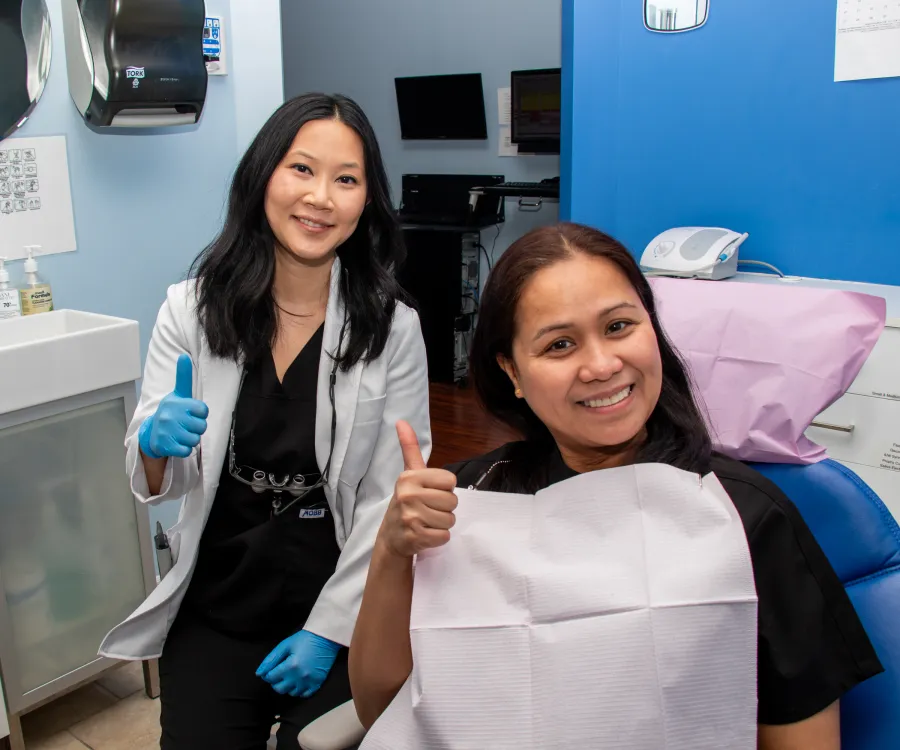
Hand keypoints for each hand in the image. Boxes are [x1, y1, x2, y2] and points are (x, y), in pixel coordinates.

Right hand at [138, 354, 208, 458]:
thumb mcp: (178, 394)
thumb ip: (183, 376)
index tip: (192, 413)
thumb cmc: (171, 411)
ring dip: (191, 438)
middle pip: (201, 426)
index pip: (203, 410)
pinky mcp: (166, 445)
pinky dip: (185, 449)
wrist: (152, 432)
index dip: (201, 414)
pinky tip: (178, 442)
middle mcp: (170, 416)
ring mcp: (167, 431)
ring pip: (195, 439)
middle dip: (197, 427)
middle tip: (187, 425)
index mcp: (176, 402)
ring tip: (182, 433)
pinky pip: (186, 450)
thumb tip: (183, 356)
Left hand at [256, 630, 340, 697]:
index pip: (271, 678)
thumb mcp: (285, 645)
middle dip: (275, 682)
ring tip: (289, 676)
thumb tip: (259, 674)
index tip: (271, 669)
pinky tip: (299, 682)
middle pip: (279, 689)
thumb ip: (270, 659)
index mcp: (290, 666)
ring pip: (291, 693)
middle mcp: (299, 676)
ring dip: (287, 686)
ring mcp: (309, 681)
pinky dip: (299, 691)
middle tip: (279, 673)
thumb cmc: (304, 639)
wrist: (326, 638)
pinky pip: (305, 695)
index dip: (268, 674)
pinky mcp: (318, 683)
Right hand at [378, 420, 457, 557]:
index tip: (429, 493)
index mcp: (409, 477)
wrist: (391, 537)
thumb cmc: (406, 503)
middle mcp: (408, 495)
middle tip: (427, 510)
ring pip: (450, 519)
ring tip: (426, 522)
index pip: (450, 481)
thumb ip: (410, 448)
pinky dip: (439, 538)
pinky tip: (425, 534)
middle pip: (452, 501)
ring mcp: (411, 517)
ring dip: (442, 524)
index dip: (444, 489)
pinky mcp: (415, 537)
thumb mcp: (408, 474)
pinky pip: (444, 536)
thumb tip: (401, 421)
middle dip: (444, 508)